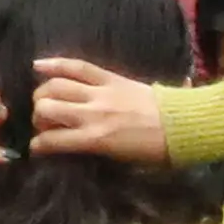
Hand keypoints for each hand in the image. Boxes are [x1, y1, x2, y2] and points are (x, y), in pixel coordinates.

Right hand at [21, 59, 172, 163]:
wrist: (186, 125)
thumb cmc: (158, 150)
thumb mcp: (123, 159)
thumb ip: (94, 149)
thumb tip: (73, 145)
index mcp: (95, 139)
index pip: (52, 141)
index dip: (38, 146)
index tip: (37, 147)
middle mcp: (92, 114)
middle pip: (46, 108)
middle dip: (38, 117)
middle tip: (46, 123)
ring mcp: (100, 93)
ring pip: (55, 86)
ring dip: (43, 94)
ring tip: (46, 100)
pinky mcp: (111, 78)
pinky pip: (78, 66)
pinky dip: (55, 64)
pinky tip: (38, 65)